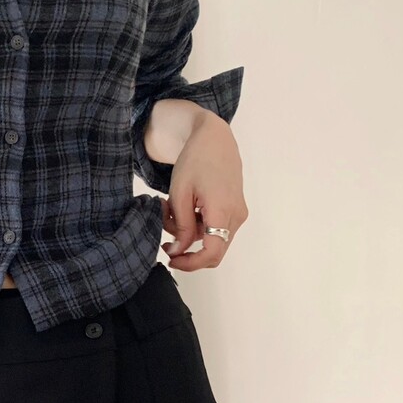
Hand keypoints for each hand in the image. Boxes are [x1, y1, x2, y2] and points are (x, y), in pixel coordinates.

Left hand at [160, 112, 247, 270]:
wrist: (215, 139)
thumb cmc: (195, 160)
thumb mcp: (180, 193)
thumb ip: (180, 225)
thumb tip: (178, 251)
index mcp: (222, 210)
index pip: (212, 252)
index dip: (191, 263)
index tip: (171, 260)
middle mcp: (236, 216)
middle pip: (211, 249)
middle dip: (185, 246)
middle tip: (165, 231)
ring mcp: (238, 213)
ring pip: (210, 239)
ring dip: (186, 231)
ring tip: (168, 207)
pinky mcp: (234, 210)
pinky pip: (214, 228)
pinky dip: (195, 224)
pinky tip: (181, 206)